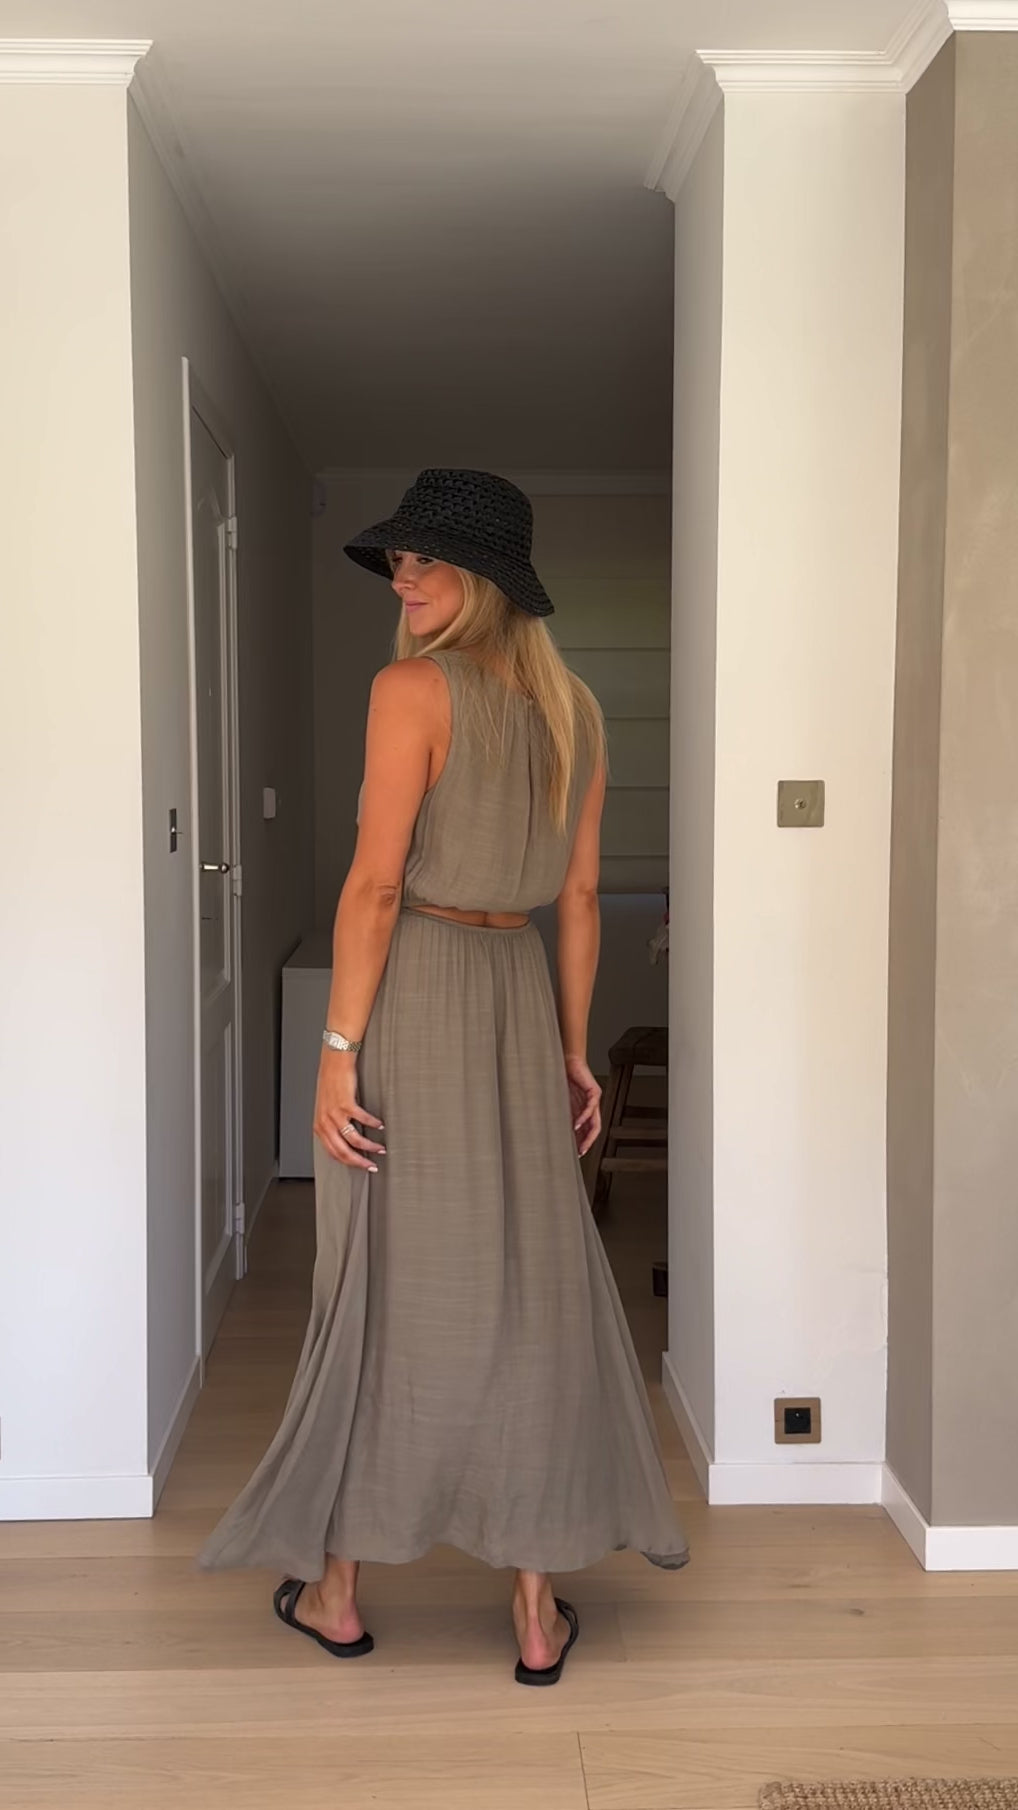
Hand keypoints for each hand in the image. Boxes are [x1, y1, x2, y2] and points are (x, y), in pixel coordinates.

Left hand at [313, 1049, 385, 1170]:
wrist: (333, 1063)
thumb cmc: (331, 1084)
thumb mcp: (326, 1110)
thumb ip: (332, 1127)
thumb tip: (345, 1142)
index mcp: (319, 1127)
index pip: (334, 1154)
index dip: (349, 1163)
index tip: (361, 1166)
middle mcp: (325, 1123)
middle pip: (344, 1151)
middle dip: (360, 1162)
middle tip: (372, 1165)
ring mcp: (335, 1114)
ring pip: (354, 1139)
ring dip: (370, 1146)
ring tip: (380, 1148)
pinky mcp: (345, 1103)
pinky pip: (362, 1120)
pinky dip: (373, 1124)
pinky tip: (380, 1125)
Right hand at [564, 1053, 600, 1156]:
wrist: (568, 1061)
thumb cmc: (564, 1078)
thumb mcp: (562, 1100)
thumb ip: (563, 1112)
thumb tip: (556, 1128)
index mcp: (584, 1109)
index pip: (587, 1129)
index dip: (583, 1141)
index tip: (577, 1152)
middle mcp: (591, 1106)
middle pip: (593, 1129)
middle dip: (587, 1142)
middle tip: (580, 1152)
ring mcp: (594, 1099)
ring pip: (595, 1121)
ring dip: (587, 1134)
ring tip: (581, 1144)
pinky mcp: (594, 1091)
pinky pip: (590, 1107)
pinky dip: (584, 1117)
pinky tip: (576, 1125)